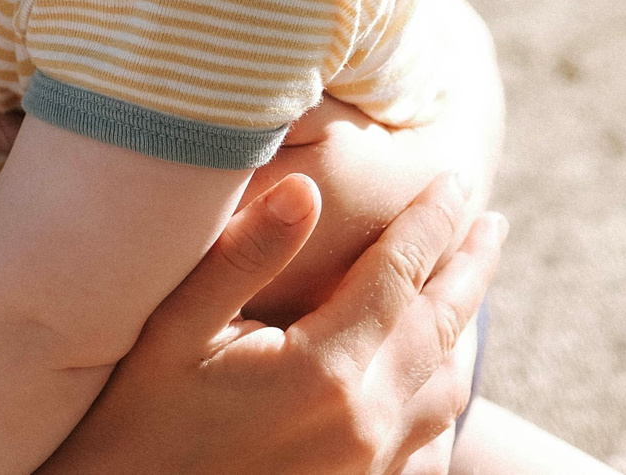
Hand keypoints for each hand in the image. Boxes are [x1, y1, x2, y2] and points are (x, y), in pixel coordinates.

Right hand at [38, 172, 504, 474]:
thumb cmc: (133, 423)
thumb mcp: (173, 332)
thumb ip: (243, 258)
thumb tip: (305, 189)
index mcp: (325, 371)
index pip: (401, 274)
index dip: (431, 220)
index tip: (456, 178)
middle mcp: (364, 422)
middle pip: (440, 326)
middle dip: (469, 266)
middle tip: (491, 221)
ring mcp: (368, 468)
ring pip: (446, 388)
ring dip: (463, 326)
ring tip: (470, 284)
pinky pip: (430, 443)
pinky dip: (444, 396)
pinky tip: (438, 376)